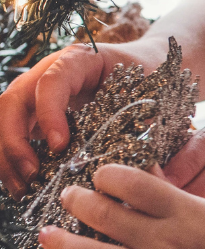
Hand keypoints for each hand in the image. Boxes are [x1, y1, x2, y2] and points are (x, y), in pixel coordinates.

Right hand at [0, 40, 166, 195]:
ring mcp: (36, 92)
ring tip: (24, 189)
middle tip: (33, 174)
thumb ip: (138, 119)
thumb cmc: (147, 78)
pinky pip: (14, 134)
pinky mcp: (35, 113)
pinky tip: (24, 187)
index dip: (49, 114)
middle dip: (15, 140)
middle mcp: (48, 72)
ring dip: (6, 156)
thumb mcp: (147, 92)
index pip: (50, 82)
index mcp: (78, 60)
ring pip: (5, 118)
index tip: (59, 146)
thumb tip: (137, 164)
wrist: (143, 65)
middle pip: (14, 101)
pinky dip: (12, 161)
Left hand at [38, 164, 204, 248]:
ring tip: (47, 234)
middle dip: (78, 201)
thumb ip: (175, 194)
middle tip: (69, 197)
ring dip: (63, 243)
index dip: (108, 174)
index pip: (132, 183)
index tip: (101, 175)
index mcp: (182, 213)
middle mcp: (163, 241)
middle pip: (105, 214)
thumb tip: (142, 170)